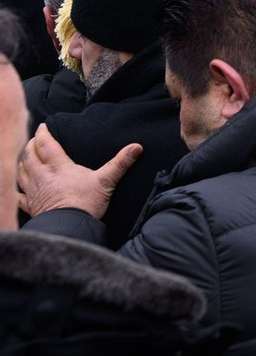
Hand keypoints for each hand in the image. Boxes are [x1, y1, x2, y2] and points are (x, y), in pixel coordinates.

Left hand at [17, 124, 140, 218]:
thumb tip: (137, 147)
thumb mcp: (106, 181)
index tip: (42, 126)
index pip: (45, 145)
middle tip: (33, 140)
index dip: (42, 134)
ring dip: (21, 164)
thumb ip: (120, 163)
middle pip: (29, 156)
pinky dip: (18, 191)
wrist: (69, 228)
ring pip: (21, 173)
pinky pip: (19, 197)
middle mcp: (43, 176)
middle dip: (29, 146)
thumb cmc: (86, 204)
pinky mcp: (32, 207)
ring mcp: (34, 192)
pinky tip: (20, 190)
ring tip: (25, 159)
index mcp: (59, 167)